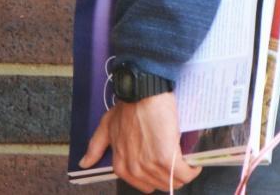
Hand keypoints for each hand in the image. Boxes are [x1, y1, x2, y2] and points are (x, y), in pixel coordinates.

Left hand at [79, 93, 198, 192]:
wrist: (143, 93)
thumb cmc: (128, 107)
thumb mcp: (107, 126)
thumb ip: (96, 147)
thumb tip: (84, 163)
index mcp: (121, 166)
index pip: (144, 185)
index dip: (156, 175)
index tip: (163, 165)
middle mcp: (134, 169)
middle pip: (161, 185)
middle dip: (170, 176)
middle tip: (176, 161)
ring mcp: (150, 165)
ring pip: (173, 182)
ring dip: (183, 174)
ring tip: (187, 162)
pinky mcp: (166, 158)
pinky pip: (184, 175)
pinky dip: (192, 170)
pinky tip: (194, 163)